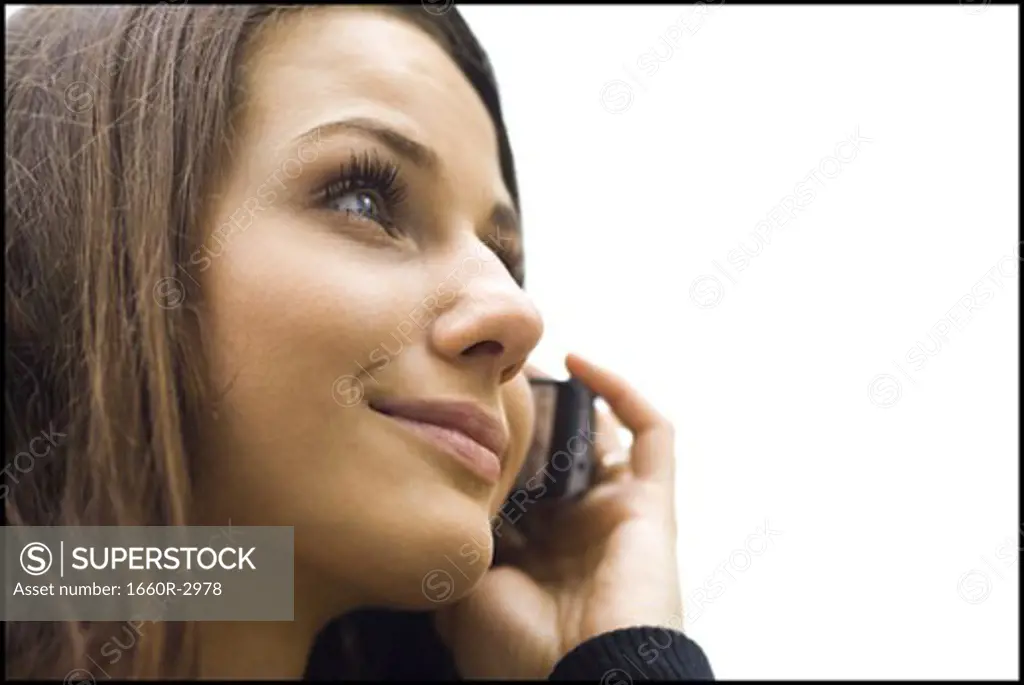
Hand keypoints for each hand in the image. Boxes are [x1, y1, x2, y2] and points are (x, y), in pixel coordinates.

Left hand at [434, 353, 681, 678]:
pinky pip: (653, 434)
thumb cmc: (520, 653)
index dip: (489, 448)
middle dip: (525, 415)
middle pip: (554, 454)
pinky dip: (620, 392)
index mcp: (536, 554)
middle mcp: (576, 529)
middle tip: (487, 372)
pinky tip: (576, 360)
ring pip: (599, 435)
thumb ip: (455, 550)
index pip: (515, 485)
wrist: (580, 679)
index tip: (450, 406)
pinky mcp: (653, 504)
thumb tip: (435, 511)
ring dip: (566, 396)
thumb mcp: (463, 600)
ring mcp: (617, 513)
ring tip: (524, 359)